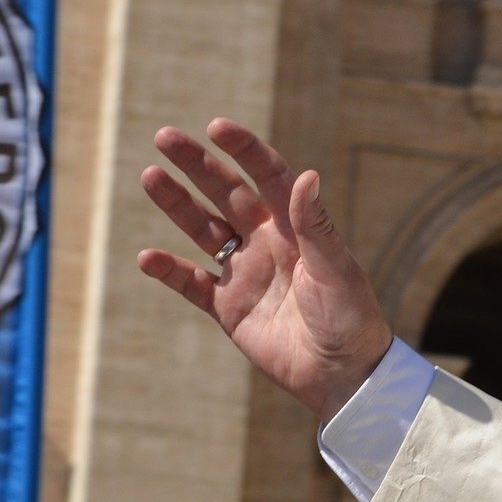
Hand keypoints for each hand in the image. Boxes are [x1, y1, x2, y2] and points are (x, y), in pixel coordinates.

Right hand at [138, 119, 392, 421]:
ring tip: (150, 176)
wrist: (345, 375)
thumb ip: (316, 226)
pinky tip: (148, 257)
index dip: (245, 151)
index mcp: (298, 229)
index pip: (268, 178)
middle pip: (227, 194)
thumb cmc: (352, 319)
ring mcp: (246, 274)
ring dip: (177, 205)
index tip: (218, 127)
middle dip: (198, 165)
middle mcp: (269, 244)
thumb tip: (306, 175)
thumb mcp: (336, 270)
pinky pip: (192, 284)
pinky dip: (170, 271)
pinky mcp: (229, 309)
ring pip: (204, 230)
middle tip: (166, 137)